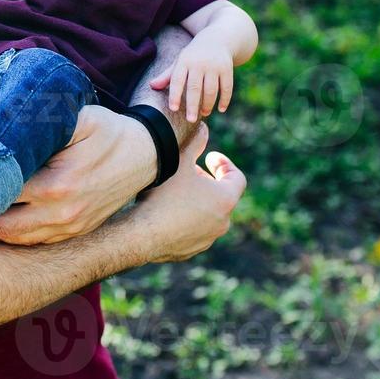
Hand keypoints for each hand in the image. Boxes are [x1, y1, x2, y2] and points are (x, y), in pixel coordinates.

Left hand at [0, 106, 155, 245]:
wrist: (145, 155)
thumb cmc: (106, 131)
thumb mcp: (77, 119)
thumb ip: (40, 124)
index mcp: (57, 185)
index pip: (1, 189)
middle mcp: (60, 214)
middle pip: (0, 223)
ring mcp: (68, 228)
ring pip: (13, 238)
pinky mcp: (73, 233)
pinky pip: (31, 242)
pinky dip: (6, 237)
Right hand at [133, 125, 244, 262]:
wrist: (142, 233)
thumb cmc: (163, 195)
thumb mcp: (178, 161)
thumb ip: (194, 142)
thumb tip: (203, 128)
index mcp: (225, 199)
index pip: (237, 178)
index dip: (224, 164)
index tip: (209, 157)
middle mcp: (223, 221)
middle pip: (222, 196)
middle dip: (208, 181)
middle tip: (189, 171)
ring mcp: (208, 238)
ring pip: (209, 214)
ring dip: (198, 200)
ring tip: (176, 190)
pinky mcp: (193, 250)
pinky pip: (195, 229)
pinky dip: (187, 218)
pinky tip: (166, 210)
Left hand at [148, 39, 233, 121]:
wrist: (217, 39)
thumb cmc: (193, 55)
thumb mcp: (180, 62)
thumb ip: (167, 75)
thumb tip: (151, 86)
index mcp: (184, 61)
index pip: (177, 80)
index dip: (175, 95)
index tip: (173, 109)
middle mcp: (199, 63)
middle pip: (195, 88)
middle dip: (193, 105)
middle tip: (190, 120)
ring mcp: (214, 66)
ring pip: (211, 89)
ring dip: (208, 104)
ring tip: (204, 114)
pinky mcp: (227, 69)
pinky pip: (227, 87)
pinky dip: (225, 99)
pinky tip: (221, 109)